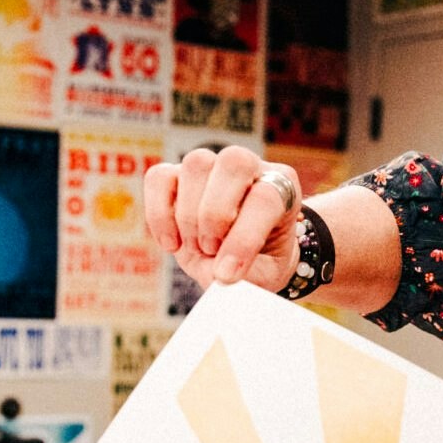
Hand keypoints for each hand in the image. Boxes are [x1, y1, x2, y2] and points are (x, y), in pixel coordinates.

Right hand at [143, 146, 302, 291]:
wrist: (239, 260)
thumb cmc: (258, 265)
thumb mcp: (263, 277)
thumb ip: (247, 279)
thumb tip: (216, 276)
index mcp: (282, 189)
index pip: (266, 198)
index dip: (243, 239)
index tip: (227, 275)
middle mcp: (250, 168)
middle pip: (234, 163)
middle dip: (216, 214)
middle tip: (211, 250)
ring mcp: (212, 166)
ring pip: (196, 165)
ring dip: (189, 216)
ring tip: (197, 249)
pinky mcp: (177, 174)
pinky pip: (159, 177)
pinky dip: (159, 214)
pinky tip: (172, 244)